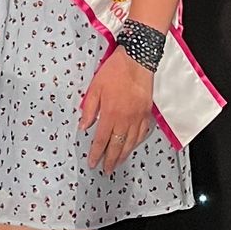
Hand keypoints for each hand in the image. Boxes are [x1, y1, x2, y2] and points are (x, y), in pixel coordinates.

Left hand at [79, 50, 155, 172]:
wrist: (137, 60)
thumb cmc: (115, 71)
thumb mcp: (95, 87)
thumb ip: (89, 109)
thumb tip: (84, 126)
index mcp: (110, 114)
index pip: (101, 140)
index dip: (96, 154)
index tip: (92, 163)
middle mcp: (125, 119)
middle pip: (117, 146)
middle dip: (110, 160)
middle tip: (106, 169)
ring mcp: (137, 117)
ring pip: (130, 143)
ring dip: (123, 155)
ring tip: (117, 163)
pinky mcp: (146, 113)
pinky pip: (142, 133)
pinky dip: (137, 143)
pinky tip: (132, 146)